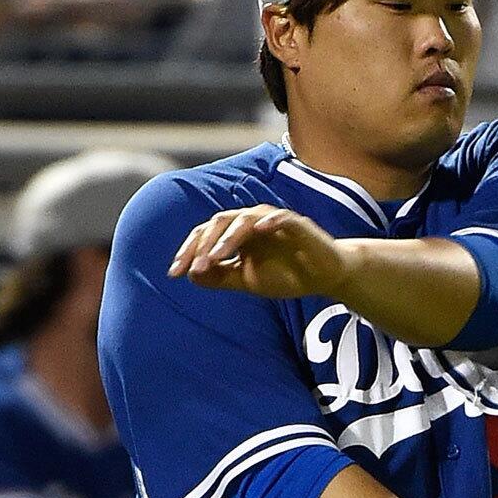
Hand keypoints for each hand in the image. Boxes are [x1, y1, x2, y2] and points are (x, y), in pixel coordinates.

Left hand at [168, 205, 354, 298]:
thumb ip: (219, 277)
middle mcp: (251, 222)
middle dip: (203, 245)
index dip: (188, 251)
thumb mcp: (246, 281)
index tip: (174, 273)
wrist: (323, 277)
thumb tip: (190, 274)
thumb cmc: (285, 275)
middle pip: (219, 222)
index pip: (206, 234)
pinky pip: (280, 217)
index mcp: (236, 234)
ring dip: (228, 237)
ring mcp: (273, 220)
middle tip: (196, 266)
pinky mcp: (296, 223)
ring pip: (244, 218)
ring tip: (217, 256)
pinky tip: (258, 231)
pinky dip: (269, 221)